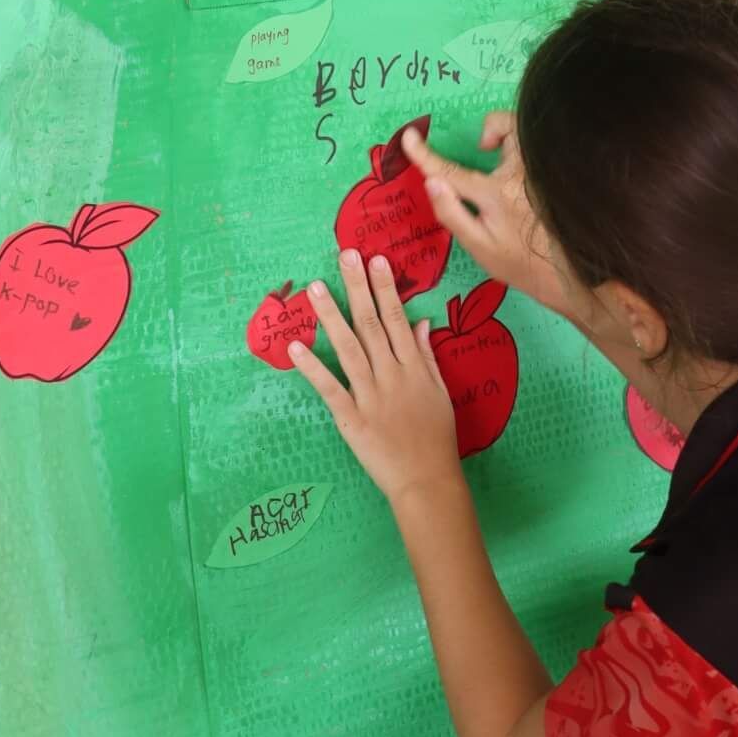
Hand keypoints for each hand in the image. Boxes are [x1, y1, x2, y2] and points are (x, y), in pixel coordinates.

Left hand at [290, 253, 461, 507]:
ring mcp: (369, 396)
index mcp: (414, 368)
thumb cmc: (437, 437)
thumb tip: (420, 322)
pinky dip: (312, 368)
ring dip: (331, 316)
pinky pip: (329, 389)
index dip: (386, 288)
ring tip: (315, 288)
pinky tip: (296, 347)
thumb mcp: (441, 392)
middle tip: (345, 256)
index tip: (376, 260)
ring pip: (348, 349)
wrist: (427, 480)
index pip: (398, 319)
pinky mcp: (351, 419)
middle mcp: (391, 375)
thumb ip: (427, 356)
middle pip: (372, 325)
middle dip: (358, 288)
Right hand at [404, 115, 569, 316]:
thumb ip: (452, 213)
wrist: (566, 275)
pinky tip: (518, 173)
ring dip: (509, 135)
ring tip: (500, 160)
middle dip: (492, 128)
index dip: (426, 154)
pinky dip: (524, 147)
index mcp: (497, 193)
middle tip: (484, 150)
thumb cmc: (517, 264)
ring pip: (525, 133)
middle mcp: (521, 173)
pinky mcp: (552, 175)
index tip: (409, 137)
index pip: (452, 170)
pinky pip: (536, 147)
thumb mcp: (479, 247)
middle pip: (507, 126)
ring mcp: (540, 171)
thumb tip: (431, 181)